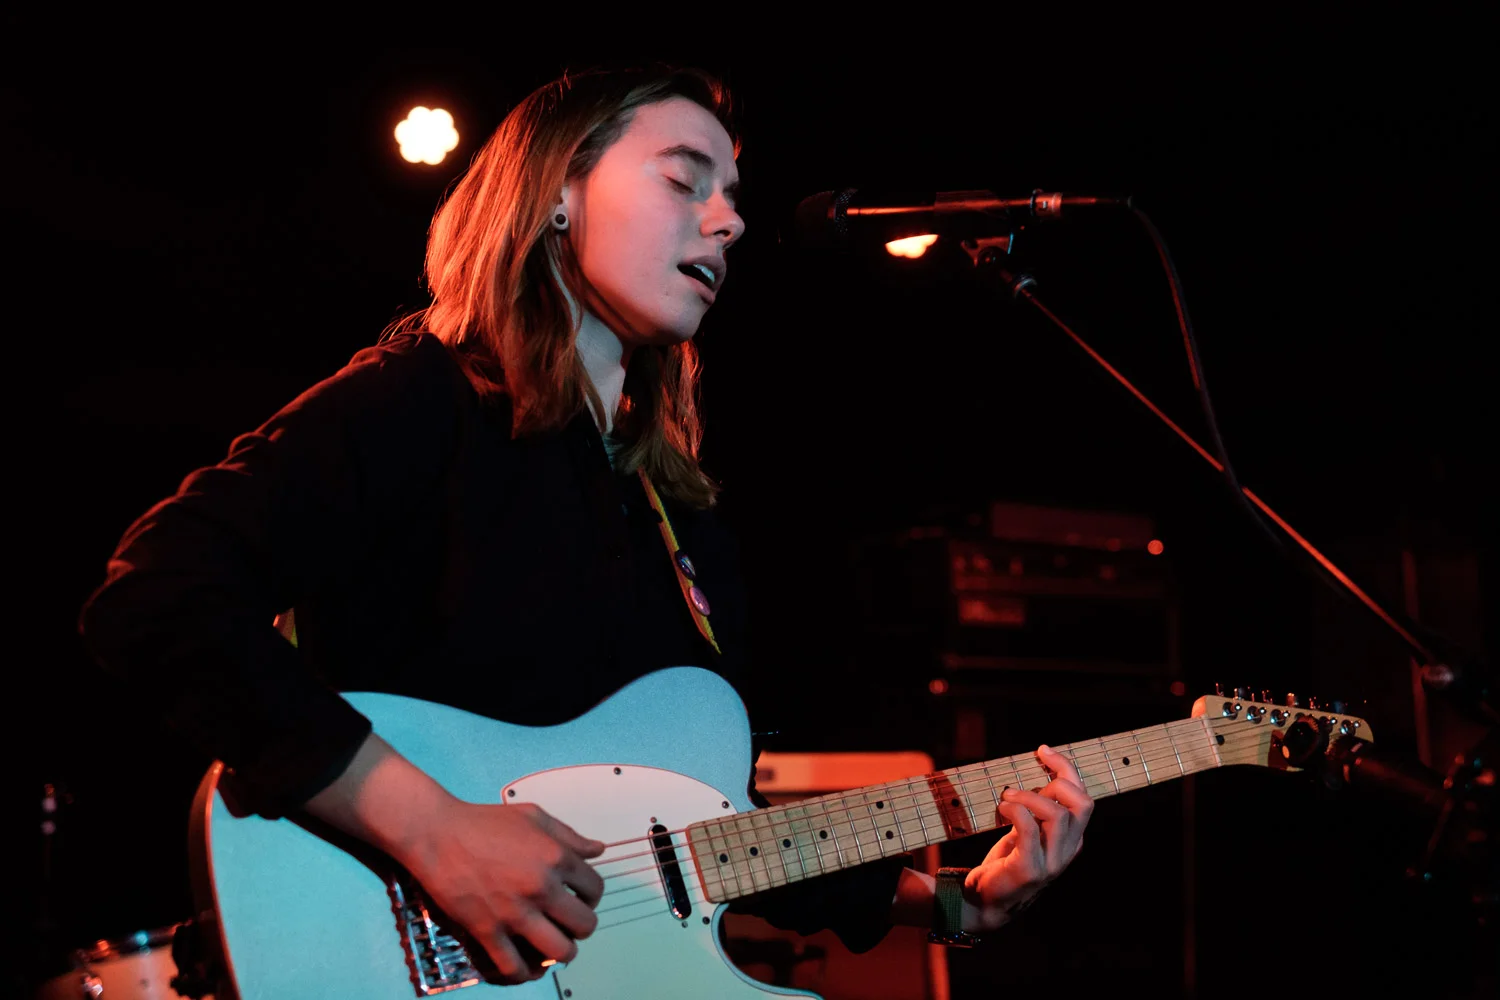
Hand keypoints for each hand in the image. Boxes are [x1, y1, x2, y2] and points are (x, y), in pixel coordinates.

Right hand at [396, 798, 607, 983]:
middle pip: (585, 925)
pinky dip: (524, 972)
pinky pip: (514, 967)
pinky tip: (525, 964)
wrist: (438, 834)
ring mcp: (515, 912)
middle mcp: (541, 888)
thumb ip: (570, 835)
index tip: (580, 897)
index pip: (595, 889)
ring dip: (562, 952)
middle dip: (582, 926)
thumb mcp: (534, 816)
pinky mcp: (488, 930)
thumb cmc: (484, 822)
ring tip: (554, 944)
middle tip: (570, 922)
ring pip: (560, 951)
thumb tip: (598, 850)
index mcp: (557, 857)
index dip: (592, 895)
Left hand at [964, 744, 1092, 930]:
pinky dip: (1014, 810)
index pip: (1084, 796)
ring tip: (1007, 797)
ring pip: (1057, 814)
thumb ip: (1041, 808)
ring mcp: (1052, 862)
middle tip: (1025, 782)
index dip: (1066, 768)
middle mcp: (1069, 850)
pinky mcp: (1030, 869)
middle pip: (1083, 803)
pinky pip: (1029, 828)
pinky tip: (1002, 809)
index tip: (1043, 751)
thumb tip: (1042, 771)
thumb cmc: (1009, 859)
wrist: (988, 899)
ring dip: (1028, 797)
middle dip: (1057, 780)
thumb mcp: (1030, 829)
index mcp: (1073, 838)